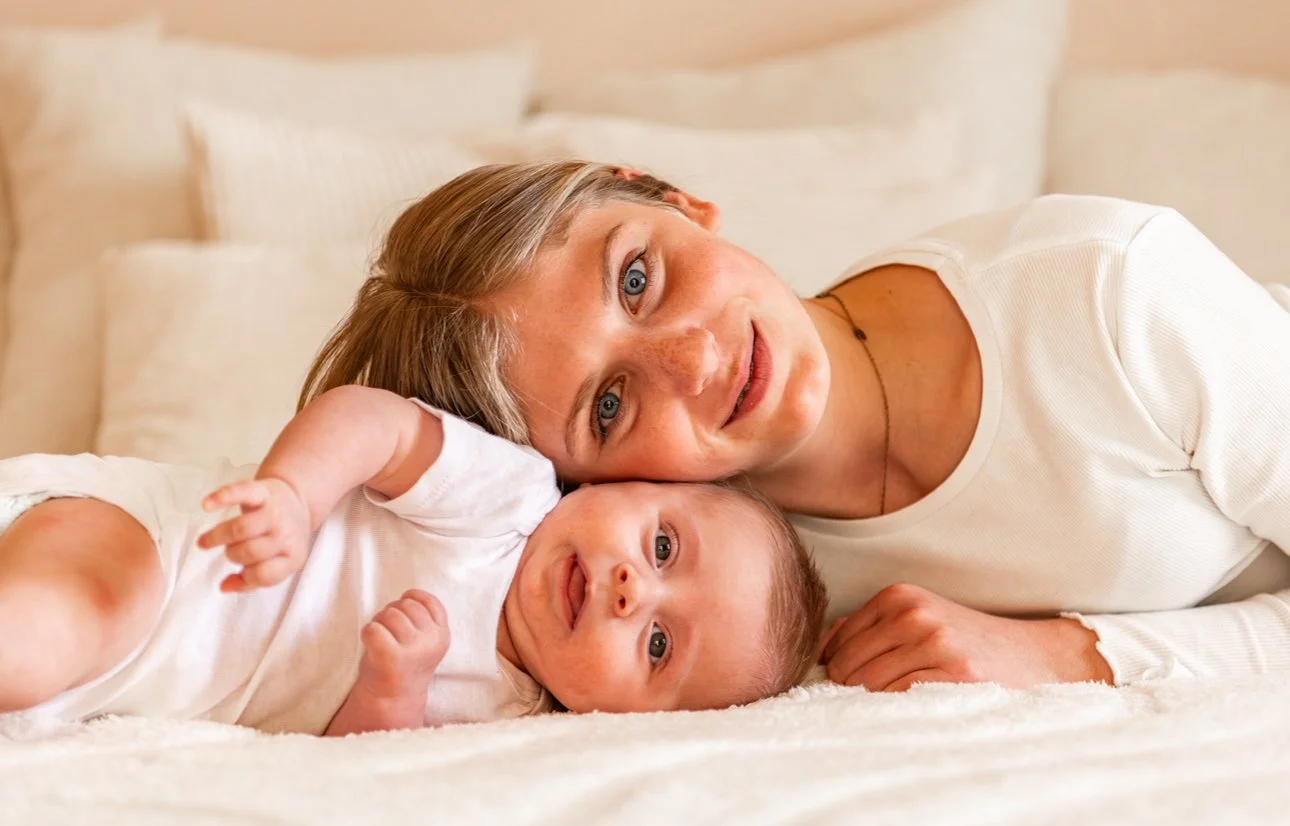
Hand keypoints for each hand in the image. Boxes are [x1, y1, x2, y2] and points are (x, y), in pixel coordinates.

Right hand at [198, 477, 311, 591]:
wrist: (299, 500)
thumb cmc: (281, 537)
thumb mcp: (279, 562)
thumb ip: (252, 579)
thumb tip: (224, 587)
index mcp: (292, 556)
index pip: (264, 575)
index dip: (247, 577)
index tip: (239, 572)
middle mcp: (286, 534)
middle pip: (249, 551)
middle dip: (232, 554)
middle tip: (229, 549)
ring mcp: (275, 512)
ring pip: (241, 528)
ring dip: (218, 536)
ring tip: (206, 541)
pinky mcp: (263, 492)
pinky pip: (242, 493)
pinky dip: (223, 497)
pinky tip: (207, 505)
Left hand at [356, 590, 450, 699]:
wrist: (392, 699)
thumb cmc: (404, 662)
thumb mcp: (425, 639)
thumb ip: (424, 618)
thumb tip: (409, 594)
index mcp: (442, 635)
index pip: (428, 601)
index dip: (411, 601)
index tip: (404, 615)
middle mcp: (430, 641)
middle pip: (406, 604)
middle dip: (392, 612)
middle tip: (389, 632)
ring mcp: (412, 649)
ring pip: (389, 614)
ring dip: (379, 622)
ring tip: (381, 638)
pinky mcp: (390, 657)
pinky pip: (373, 628)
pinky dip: (367, 633)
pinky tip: (371, 645)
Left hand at [820, 583, 1113, 690]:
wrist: (1034, 656)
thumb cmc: (967, 641)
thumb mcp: (917, 618)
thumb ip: (868, 627)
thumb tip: (820, 649)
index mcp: (899, 597)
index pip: (837, 643)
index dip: (836, 669)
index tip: (850, 685)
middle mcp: (913, 614)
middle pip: (847, 666)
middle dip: (849, 689)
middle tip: (866, 703)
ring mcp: (935, 642)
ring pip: (869, 684)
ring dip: (870, 702)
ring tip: (889, 706)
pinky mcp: (955, 673)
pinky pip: (898, 697)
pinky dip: (894, 709)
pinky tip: (909, 709)